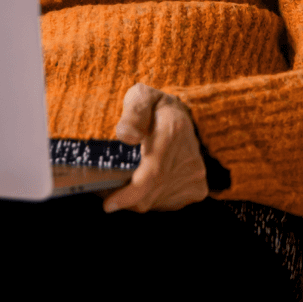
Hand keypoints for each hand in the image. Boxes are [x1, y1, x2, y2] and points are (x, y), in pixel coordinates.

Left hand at [102, 82, 209, 212]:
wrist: (188, 116)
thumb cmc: (156, 107)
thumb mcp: (141, 97)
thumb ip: (133, 113)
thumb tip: (126, 136)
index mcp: (172, 132)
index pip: (152, 173)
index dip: (129, 194)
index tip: (108, 204)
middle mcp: (188, 159)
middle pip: (150, 194)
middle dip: (124, 198)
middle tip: (105, 190)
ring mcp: (194, 176)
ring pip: (156, 202)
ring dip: (137, 199)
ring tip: (124, 184)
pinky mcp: (197, 189)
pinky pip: (166, 204)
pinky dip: (151, 199)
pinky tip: (143, 185)